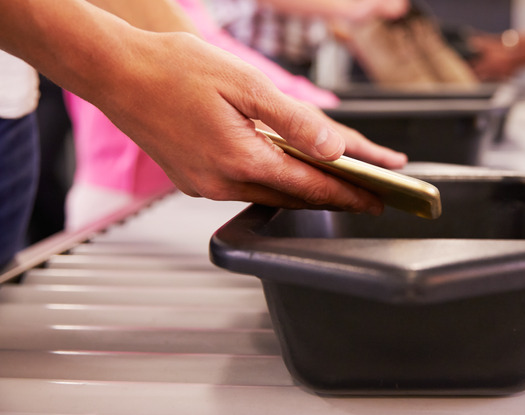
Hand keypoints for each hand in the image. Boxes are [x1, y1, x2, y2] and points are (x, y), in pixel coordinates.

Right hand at [93, 30, 388, 213]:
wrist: (113, 71)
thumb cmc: (173, 69)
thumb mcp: (245, 85)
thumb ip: (293, 120)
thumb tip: (333, 148)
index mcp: (241, 160)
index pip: (310, 186)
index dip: (348, 193)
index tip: (376, 201)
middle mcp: (222, 183)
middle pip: (292, 197)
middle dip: (332, 197)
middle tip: (365, 196)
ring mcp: (203, 185)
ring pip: (267, 195)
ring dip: (301, 191)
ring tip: (332, 185)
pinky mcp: (191, 180)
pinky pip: (242, 189)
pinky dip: (270, 183)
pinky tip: (282, 172)